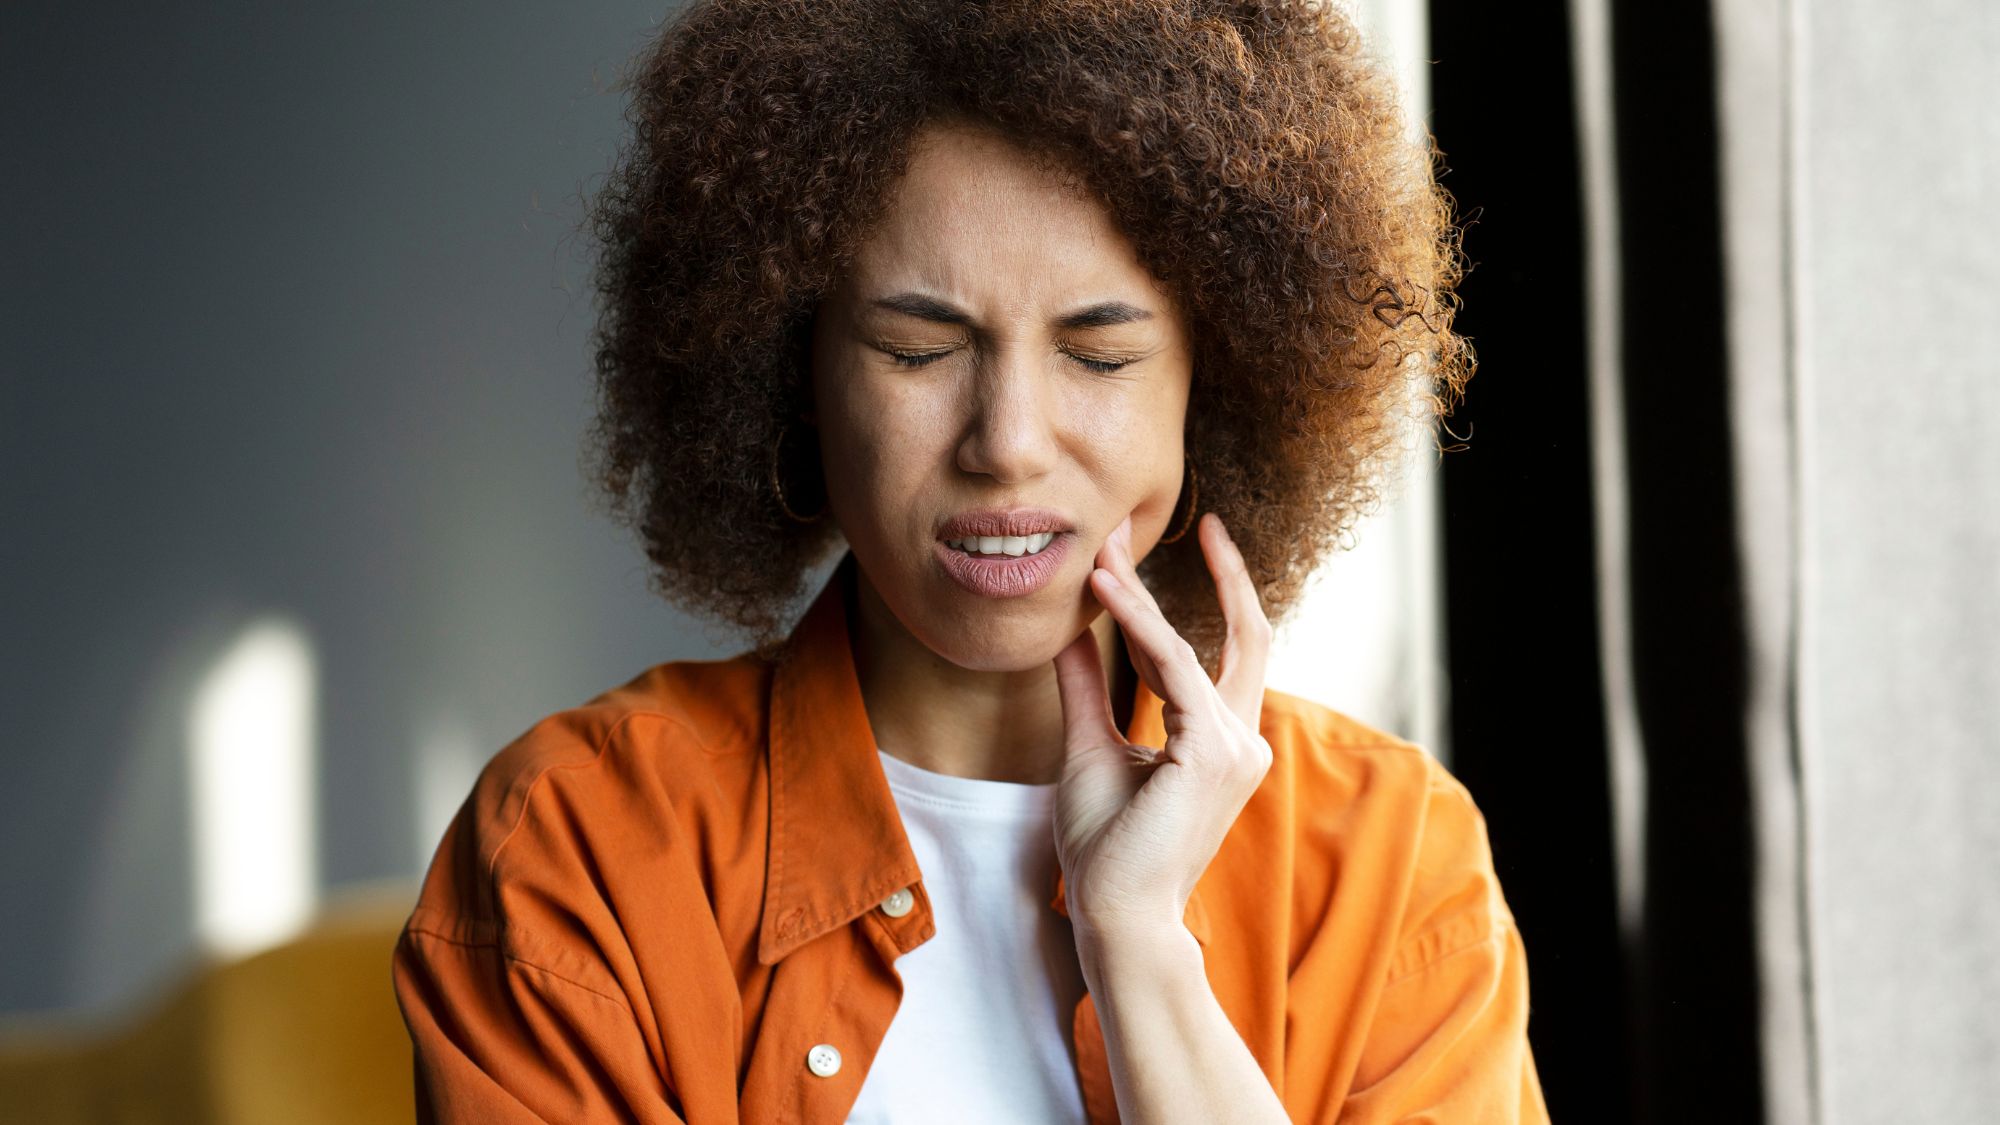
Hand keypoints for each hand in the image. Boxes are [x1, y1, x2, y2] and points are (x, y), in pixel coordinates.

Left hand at [1050, 511, 1274, 942]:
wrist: (1114, 913)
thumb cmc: (1106, 847)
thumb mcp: (1090, 747)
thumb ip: (1086, 688)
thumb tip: (1068, 633)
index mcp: (1222, 741)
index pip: (1215, 653)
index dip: (1184, 599)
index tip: (1137, 556)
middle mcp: (1243, 740)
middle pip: (1246, 635)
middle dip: (1226, 574)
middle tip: (1196, 520)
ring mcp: (1235, 747)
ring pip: (1187, 645)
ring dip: (1138, 596)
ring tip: (1095, 554)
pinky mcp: (1211, 753)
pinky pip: (1172, 668)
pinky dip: (1136, 624)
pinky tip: (1099, 593)